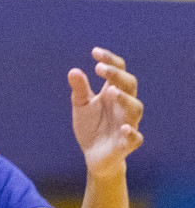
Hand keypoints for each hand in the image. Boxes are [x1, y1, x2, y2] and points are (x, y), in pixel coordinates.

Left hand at [68, 47, 144, 178]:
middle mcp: (124, 105)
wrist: (94, 155)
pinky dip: (131, 132)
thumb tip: (73, 70)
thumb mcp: (82, 106)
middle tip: (100, 69)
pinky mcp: (127, 143)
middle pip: (129, 85)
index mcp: (114, 93)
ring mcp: (128, 123)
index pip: (118, 71)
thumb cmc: (91, 126)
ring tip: (110, 91)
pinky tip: (124, 128)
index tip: (95, 52)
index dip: (110, 61)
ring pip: (135, 108)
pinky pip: (135, 137)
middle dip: (117, 75)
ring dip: (124, 99)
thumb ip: (80, 89)